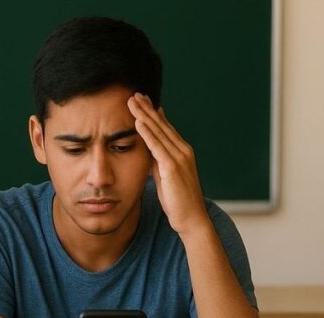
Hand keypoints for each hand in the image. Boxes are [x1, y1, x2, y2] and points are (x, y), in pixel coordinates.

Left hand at [128, 93, 209, 234]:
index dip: (153, 113)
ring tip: (132, 101)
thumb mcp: (164, 176)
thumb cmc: (177, 200)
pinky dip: (148, 133)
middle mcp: (182, 150)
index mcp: (181, 151)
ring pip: (159, 131)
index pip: (164, 128)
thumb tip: (148, 152)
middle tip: (134, 94)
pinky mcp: (172, 167)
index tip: (141, 101)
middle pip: (161, 124)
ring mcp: (179, 157)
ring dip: (145, 115)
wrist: (191, 218)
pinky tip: (139, 122)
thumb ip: (157, 162)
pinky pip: (157, 146)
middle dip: (147, 108)